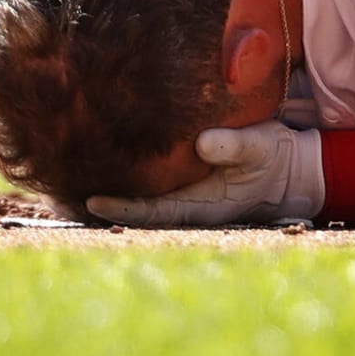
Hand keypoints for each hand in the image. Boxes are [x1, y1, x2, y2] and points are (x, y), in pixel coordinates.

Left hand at [86, 121, 324, 226]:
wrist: (290, 168)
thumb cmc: (273, 156)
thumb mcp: (259, 146)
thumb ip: (234, 145)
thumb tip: (202, 143)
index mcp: (202, 204)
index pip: (152, 211)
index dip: (122, 208)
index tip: (91, 200)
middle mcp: (188, 206)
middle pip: (138, 212)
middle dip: (105, 205)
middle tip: (64, 190)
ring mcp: (189, 198)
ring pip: (143, 202)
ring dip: (115, 194)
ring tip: (74, 178)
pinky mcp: (190, 185)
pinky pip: (155, 189)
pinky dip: (132, 183)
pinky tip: (110, 167)